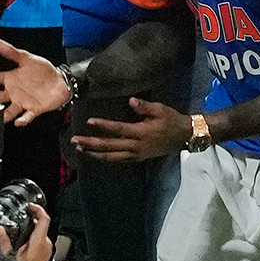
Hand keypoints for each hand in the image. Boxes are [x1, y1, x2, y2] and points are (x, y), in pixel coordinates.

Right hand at [0, 39, 69, 124]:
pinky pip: (26, 117)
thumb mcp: (28, 59)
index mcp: (10, 79)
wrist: (62, 81)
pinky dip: (22, 120)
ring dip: (3, 115)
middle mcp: (13, 93)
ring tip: (1, 116)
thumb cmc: (44, 70)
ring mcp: (22, 102)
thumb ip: (12, 52)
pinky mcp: (34, 109)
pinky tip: (19, 121)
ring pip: (7, 112)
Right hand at [0, 202, 51, 260]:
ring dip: (30, 233)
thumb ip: (3, 242)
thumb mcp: (9, 258)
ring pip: (40, 236)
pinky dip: (32, 241)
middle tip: (21, 219)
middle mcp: (46, 246)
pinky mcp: (45, 257)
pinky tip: (21, 245)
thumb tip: (0, 230)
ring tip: (19, 232)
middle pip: (41, 227)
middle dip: (31, 222)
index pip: (44, 220)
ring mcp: (47, 252)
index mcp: (39, 243)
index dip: (38, 210)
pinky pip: (40, 244)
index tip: (32, 206)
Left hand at [72, 97, 190, 161]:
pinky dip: (104, 158)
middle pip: (108, 146)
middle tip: (75, 140)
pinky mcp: (137, 158)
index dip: (103, 125)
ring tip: (80, 148)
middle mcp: (136, 146)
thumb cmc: (172, 120)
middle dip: (90, 143)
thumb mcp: (161, 110)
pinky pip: (117, 160)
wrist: (183, 136)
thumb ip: (145, 107)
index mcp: (141, 132)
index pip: (118, 129)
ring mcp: (136, 154)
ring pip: (110, 157)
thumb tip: (130, 101)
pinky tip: (96, 155)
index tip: (89, 121)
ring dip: (93, 153)